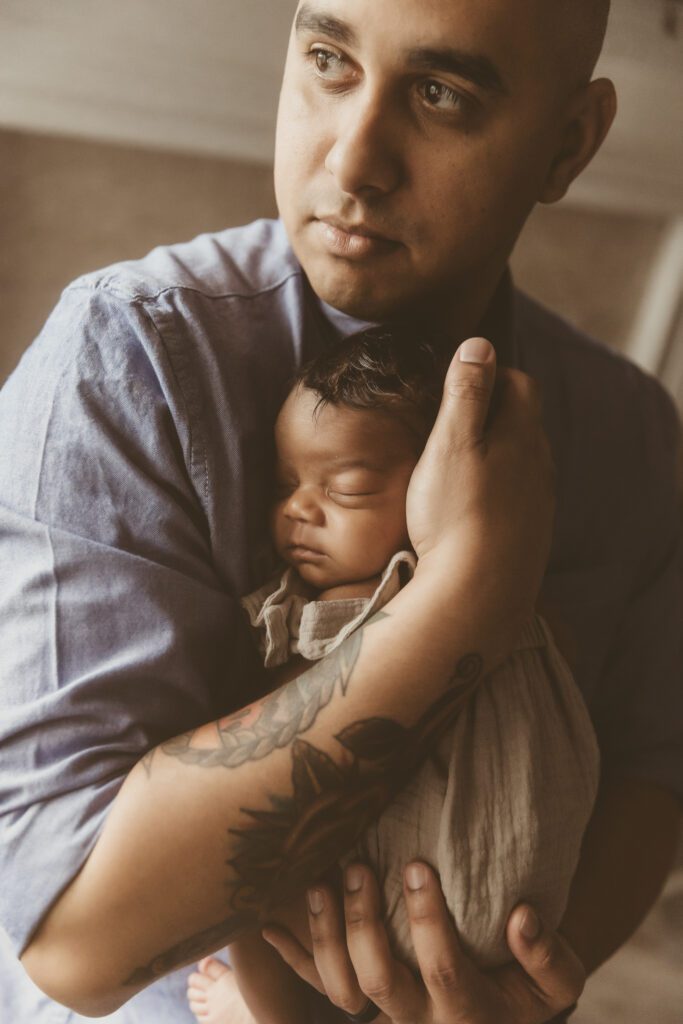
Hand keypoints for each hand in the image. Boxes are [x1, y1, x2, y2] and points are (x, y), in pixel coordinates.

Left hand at [262, 861, 584, 1023]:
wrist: (499, 1020)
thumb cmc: (527, 992)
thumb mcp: (555, 982)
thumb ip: (546, 955)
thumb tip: (522, 916)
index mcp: (465, 1011)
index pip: (442, 968)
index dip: (427, 919)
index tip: (419, 865)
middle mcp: (417, 1019)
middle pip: (378, 981)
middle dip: (364, 924)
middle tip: (359, 867)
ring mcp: (383, 1014)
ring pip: (339, 986)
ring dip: (324, 933)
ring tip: (320, 878)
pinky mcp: (361, 1002)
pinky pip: (317, 985)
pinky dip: (292, 955)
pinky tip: (267, 924)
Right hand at [406, 338, 554, 629]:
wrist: (477, 594)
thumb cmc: (457, 513)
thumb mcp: (451, 443)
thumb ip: (466, 392)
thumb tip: (479, 345)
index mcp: (523, 434)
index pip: (520, 383)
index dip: (490, 376)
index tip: (457, 385)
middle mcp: (540, 465)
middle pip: (524, 422)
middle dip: (493, 414)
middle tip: (450, 423)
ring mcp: (539, 503)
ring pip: (521, 462)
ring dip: (495, 454)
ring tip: (456, 464)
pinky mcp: (530, 534)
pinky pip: (517, 498)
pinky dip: (496, 490)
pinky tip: (469, 506)